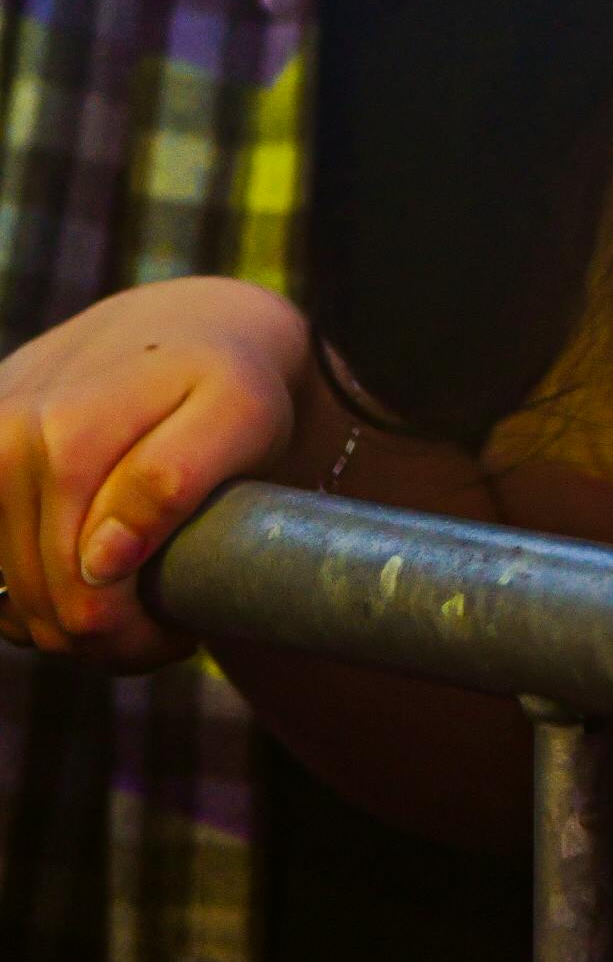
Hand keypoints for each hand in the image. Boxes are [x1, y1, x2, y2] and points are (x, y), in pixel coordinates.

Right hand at [0, 275, 309, 666]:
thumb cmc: (230, 378)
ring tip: (131, 598)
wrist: (189, 322)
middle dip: (103, 636)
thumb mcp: (240, 416)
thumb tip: (98, 562)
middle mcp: (6, 437)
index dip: (134, 639)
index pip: (81, 600)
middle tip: (161, 626)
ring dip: (64, 617)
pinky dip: (29, 590)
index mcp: (66, 439)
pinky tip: (82, 574)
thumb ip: (171, 481)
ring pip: (8, 596)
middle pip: (39, 605)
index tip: (182, 631)